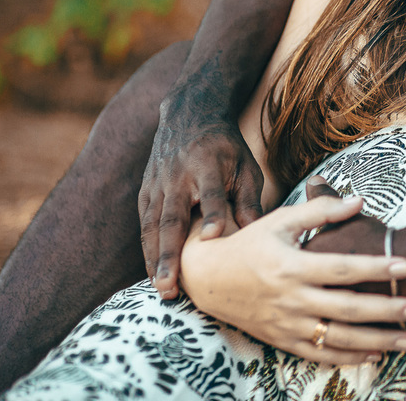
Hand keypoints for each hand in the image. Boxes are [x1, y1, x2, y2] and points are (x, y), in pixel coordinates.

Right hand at [139, 89, 265, 298]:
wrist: (189, 116)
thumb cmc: (226, 148)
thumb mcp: (245, 165)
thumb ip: (248, 199)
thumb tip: (260, 233)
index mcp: (207, 165)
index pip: (210, 192)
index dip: (211, 213)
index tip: (213, 236)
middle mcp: (177, 177)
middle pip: (171, 218)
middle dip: (169, 254)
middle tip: (171, 285)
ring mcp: (157, 185)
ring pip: (152, 227)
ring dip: (154, 259)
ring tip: (161, 288)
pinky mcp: (145, 193)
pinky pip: (144, 225)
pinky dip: (147, 251)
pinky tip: (153, 275)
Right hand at [180, 193, 405, 363]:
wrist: (207, 278)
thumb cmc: (249, 243)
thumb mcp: (281, 220)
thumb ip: (321, 210)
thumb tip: (360, 200)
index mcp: (292, 266)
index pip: (342, 269)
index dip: (375, 269)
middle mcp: (291, 299)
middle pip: (347, 308)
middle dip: (387, 310)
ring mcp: (287, 324)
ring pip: (339, 338)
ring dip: (377, 341)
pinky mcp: (282, 340)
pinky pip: (320, 354)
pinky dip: (349, 358)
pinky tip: (377, 355)